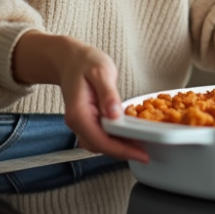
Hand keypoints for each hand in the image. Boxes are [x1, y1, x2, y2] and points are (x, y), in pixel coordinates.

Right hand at [12, 31, 147, 163]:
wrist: (68, 59)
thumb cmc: (84, 62)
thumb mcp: (100, 71)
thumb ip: (108, 94)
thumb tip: (115, 114)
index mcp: (79, 113)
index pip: (100, 140)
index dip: (122, 150)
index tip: (141, 154)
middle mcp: (77, 122)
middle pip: (100, 146)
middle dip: (123, 151)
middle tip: (146, 151)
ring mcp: (80, 123)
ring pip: (100, 144)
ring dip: (119, 147)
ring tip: (140, 145)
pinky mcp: (86, 121)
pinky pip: (100, 136)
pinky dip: (114, 139)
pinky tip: (128, 135)